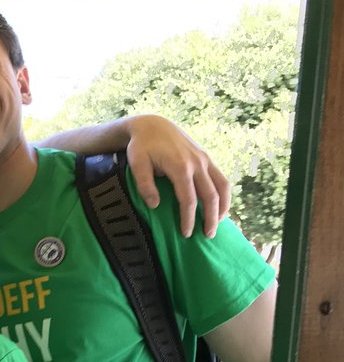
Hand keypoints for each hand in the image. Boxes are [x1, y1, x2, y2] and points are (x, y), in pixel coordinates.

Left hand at [123, 114, 230, 237]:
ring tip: (217, 224)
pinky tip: (220, 206)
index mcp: (180, 167)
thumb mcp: (136, 164)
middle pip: (210, 196)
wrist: (153, 125)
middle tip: (207, 236)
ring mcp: (205, 159)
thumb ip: (144, 185)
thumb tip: (155, 205)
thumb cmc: (142, 146)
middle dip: (210, 218)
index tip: (186, 234)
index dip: (188, 219)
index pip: (188, 199)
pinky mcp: (207, 157)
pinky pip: (221, 178)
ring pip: (222, 187)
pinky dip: (224, 194)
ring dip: (223, 207)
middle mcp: (197, 163)